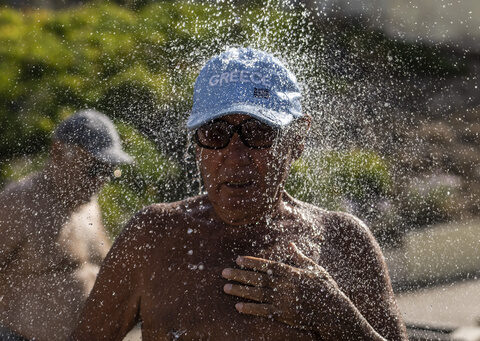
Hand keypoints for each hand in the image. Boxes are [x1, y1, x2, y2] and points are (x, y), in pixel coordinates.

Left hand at [221, 242, 370, 337]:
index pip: (266, 265)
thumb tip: (290, 244)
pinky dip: (250, 309)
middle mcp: (283, 285)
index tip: (237, 259)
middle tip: (223, 272)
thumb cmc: (325, 288)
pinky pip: (263, 311)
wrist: (333, 311)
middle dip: (239, 275)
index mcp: (290, 272)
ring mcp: (282, 300)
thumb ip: (300, 257)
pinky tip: (238, 307)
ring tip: (226, 288)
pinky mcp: (283, 315)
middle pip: (256, 279)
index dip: (250, 262)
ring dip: (240, 291)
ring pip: (256, 294)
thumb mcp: (315, 268)